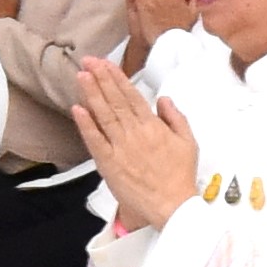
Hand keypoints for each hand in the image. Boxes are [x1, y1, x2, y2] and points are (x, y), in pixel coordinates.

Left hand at [63, 50, 194, 232]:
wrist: (173, 205)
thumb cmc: (180, 176)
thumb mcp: (188, 142)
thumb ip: (176, 117)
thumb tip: (163, 99)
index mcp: (153, 126)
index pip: (132, 96)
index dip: (117, 78)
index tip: (106, 63)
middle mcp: (135, 133)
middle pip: (115, 100)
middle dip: (101, 78)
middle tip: (89, 60)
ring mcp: (121, 148)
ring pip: (104, 115)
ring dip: (92, 93)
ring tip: (81, 75)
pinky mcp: (110, 164)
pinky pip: (96, 141)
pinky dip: (86, 125)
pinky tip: (77, 109)